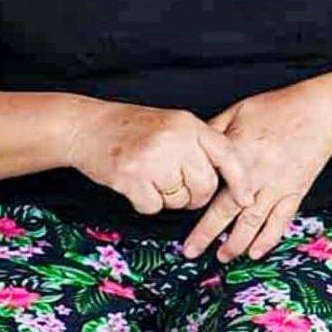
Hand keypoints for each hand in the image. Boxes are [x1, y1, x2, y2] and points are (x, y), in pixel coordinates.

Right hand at [64, 101, 253, 217]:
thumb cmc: (132, 128)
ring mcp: (152, 158)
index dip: (240, 180)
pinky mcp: (131, 178)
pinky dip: (145, 203)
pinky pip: (154, 207)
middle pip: (205, 186)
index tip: (247, 198)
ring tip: (150, 177)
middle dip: (195, 195)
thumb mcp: (172, 124)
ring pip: (180, 200)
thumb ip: (198, 145)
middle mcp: (174, 139)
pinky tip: (135, 184)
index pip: (227, 154)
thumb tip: (231, 180)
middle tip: (177, 185)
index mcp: (188, 124)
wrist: (85, 126)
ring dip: (167, 198)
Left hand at [182, 84, 331, 261]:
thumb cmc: (280, 109)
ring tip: (223, 257)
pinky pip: (280, 221)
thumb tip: (193, 148)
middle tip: (191, 251)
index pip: (209, 185)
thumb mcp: (239, 111)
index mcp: (238, 152)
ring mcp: (277, 186)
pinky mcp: (294, 192)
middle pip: (227, 211)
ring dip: (236, 243)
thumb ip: (215, 130)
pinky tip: (256, 252)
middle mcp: (256, 174)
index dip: (193, 205)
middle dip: (207, 235)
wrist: (320, 114)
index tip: (181, 213)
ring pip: (252, 222)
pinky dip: (268, 239)